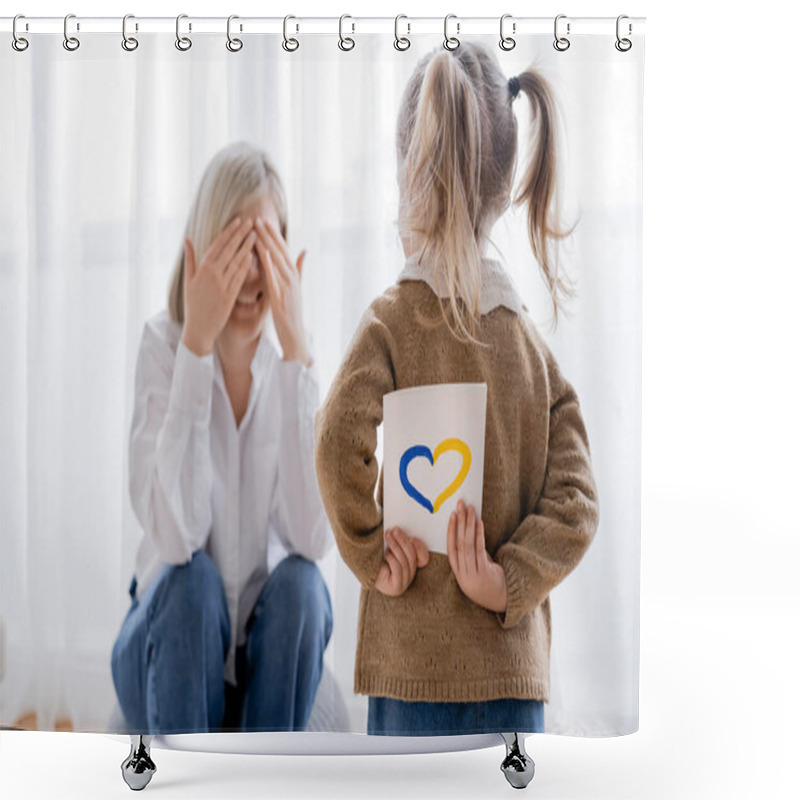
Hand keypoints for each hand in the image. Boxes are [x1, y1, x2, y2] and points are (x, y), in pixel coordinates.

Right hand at [182, 217, 256, 355]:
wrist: (198, 329)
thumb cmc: (193, 305)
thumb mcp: (188, 280)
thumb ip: (190, 259)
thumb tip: (187, 239)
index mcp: (202, 268)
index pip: (218, 245)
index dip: (229, 232)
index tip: (239, 220)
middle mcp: (212, 274)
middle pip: (229, 249)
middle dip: (240, 234)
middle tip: (252, 221)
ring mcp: (221, 285)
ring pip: (236, 261)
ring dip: (247, 246)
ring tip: (256, 234)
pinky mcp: (229, 296)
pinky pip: (240, 277)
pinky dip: (247, 265)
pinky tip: (254, 256)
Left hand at [254, 218, 310, 365]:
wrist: (296, 339)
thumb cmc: (293, 317)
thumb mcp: (297, 291)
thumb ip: (298, 270)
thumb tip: (303, 251)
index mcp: (294, 277)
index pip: (283, 252)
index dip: (274, 236)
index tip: (264, 222)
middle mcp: (292, 280)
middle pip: (280, 253)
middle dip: (269, 235)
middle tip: (258, 218)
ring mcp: (287, 289)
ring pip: (276, 262)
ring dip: (266, 244)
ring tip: (256, 229)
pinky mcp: (281, 299)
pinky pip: (273, 279)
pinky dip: (268, 266)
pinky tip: (260, 254)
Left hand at [373, 527, 429, 596]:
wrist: (365, 574)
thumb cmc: (377, 559)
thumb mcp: (389, 547)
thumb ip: (398, 542)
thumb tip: (401, 531)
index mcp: (412, 566)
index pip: (424, 557)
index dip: (420, 546)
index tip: (412, 536)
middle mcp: (411, 575)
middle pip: (412, 555)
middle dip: (402, 540)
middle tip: (394, 530)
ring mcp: (405, 583)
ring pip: (404, 561)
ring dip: (395, 546)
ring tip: (387, 537)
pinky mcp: (397, 588)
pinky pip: (398, 569)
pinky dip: (392, 559)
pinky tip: (386, 553)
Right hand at [447, 500, 507, 612]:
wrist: (501, 600)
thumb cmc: (487, 582)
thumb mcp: (475, 568)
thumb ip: (471, 553)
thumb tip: (471, 531)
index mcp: (458, 571)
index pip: (451, 547)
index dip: (451, 530)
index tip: (452, 515)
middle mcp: (463, 572)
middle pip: (459, 542)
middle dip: (460, 522)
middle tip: (461, 505)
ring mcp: (473, 573)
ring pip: (467, 544)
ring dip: (468, 525)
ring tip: (470, 510)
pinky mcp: (484, 573)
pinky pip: (480, 550)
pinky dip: (479, 535)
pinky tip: (479, 523)